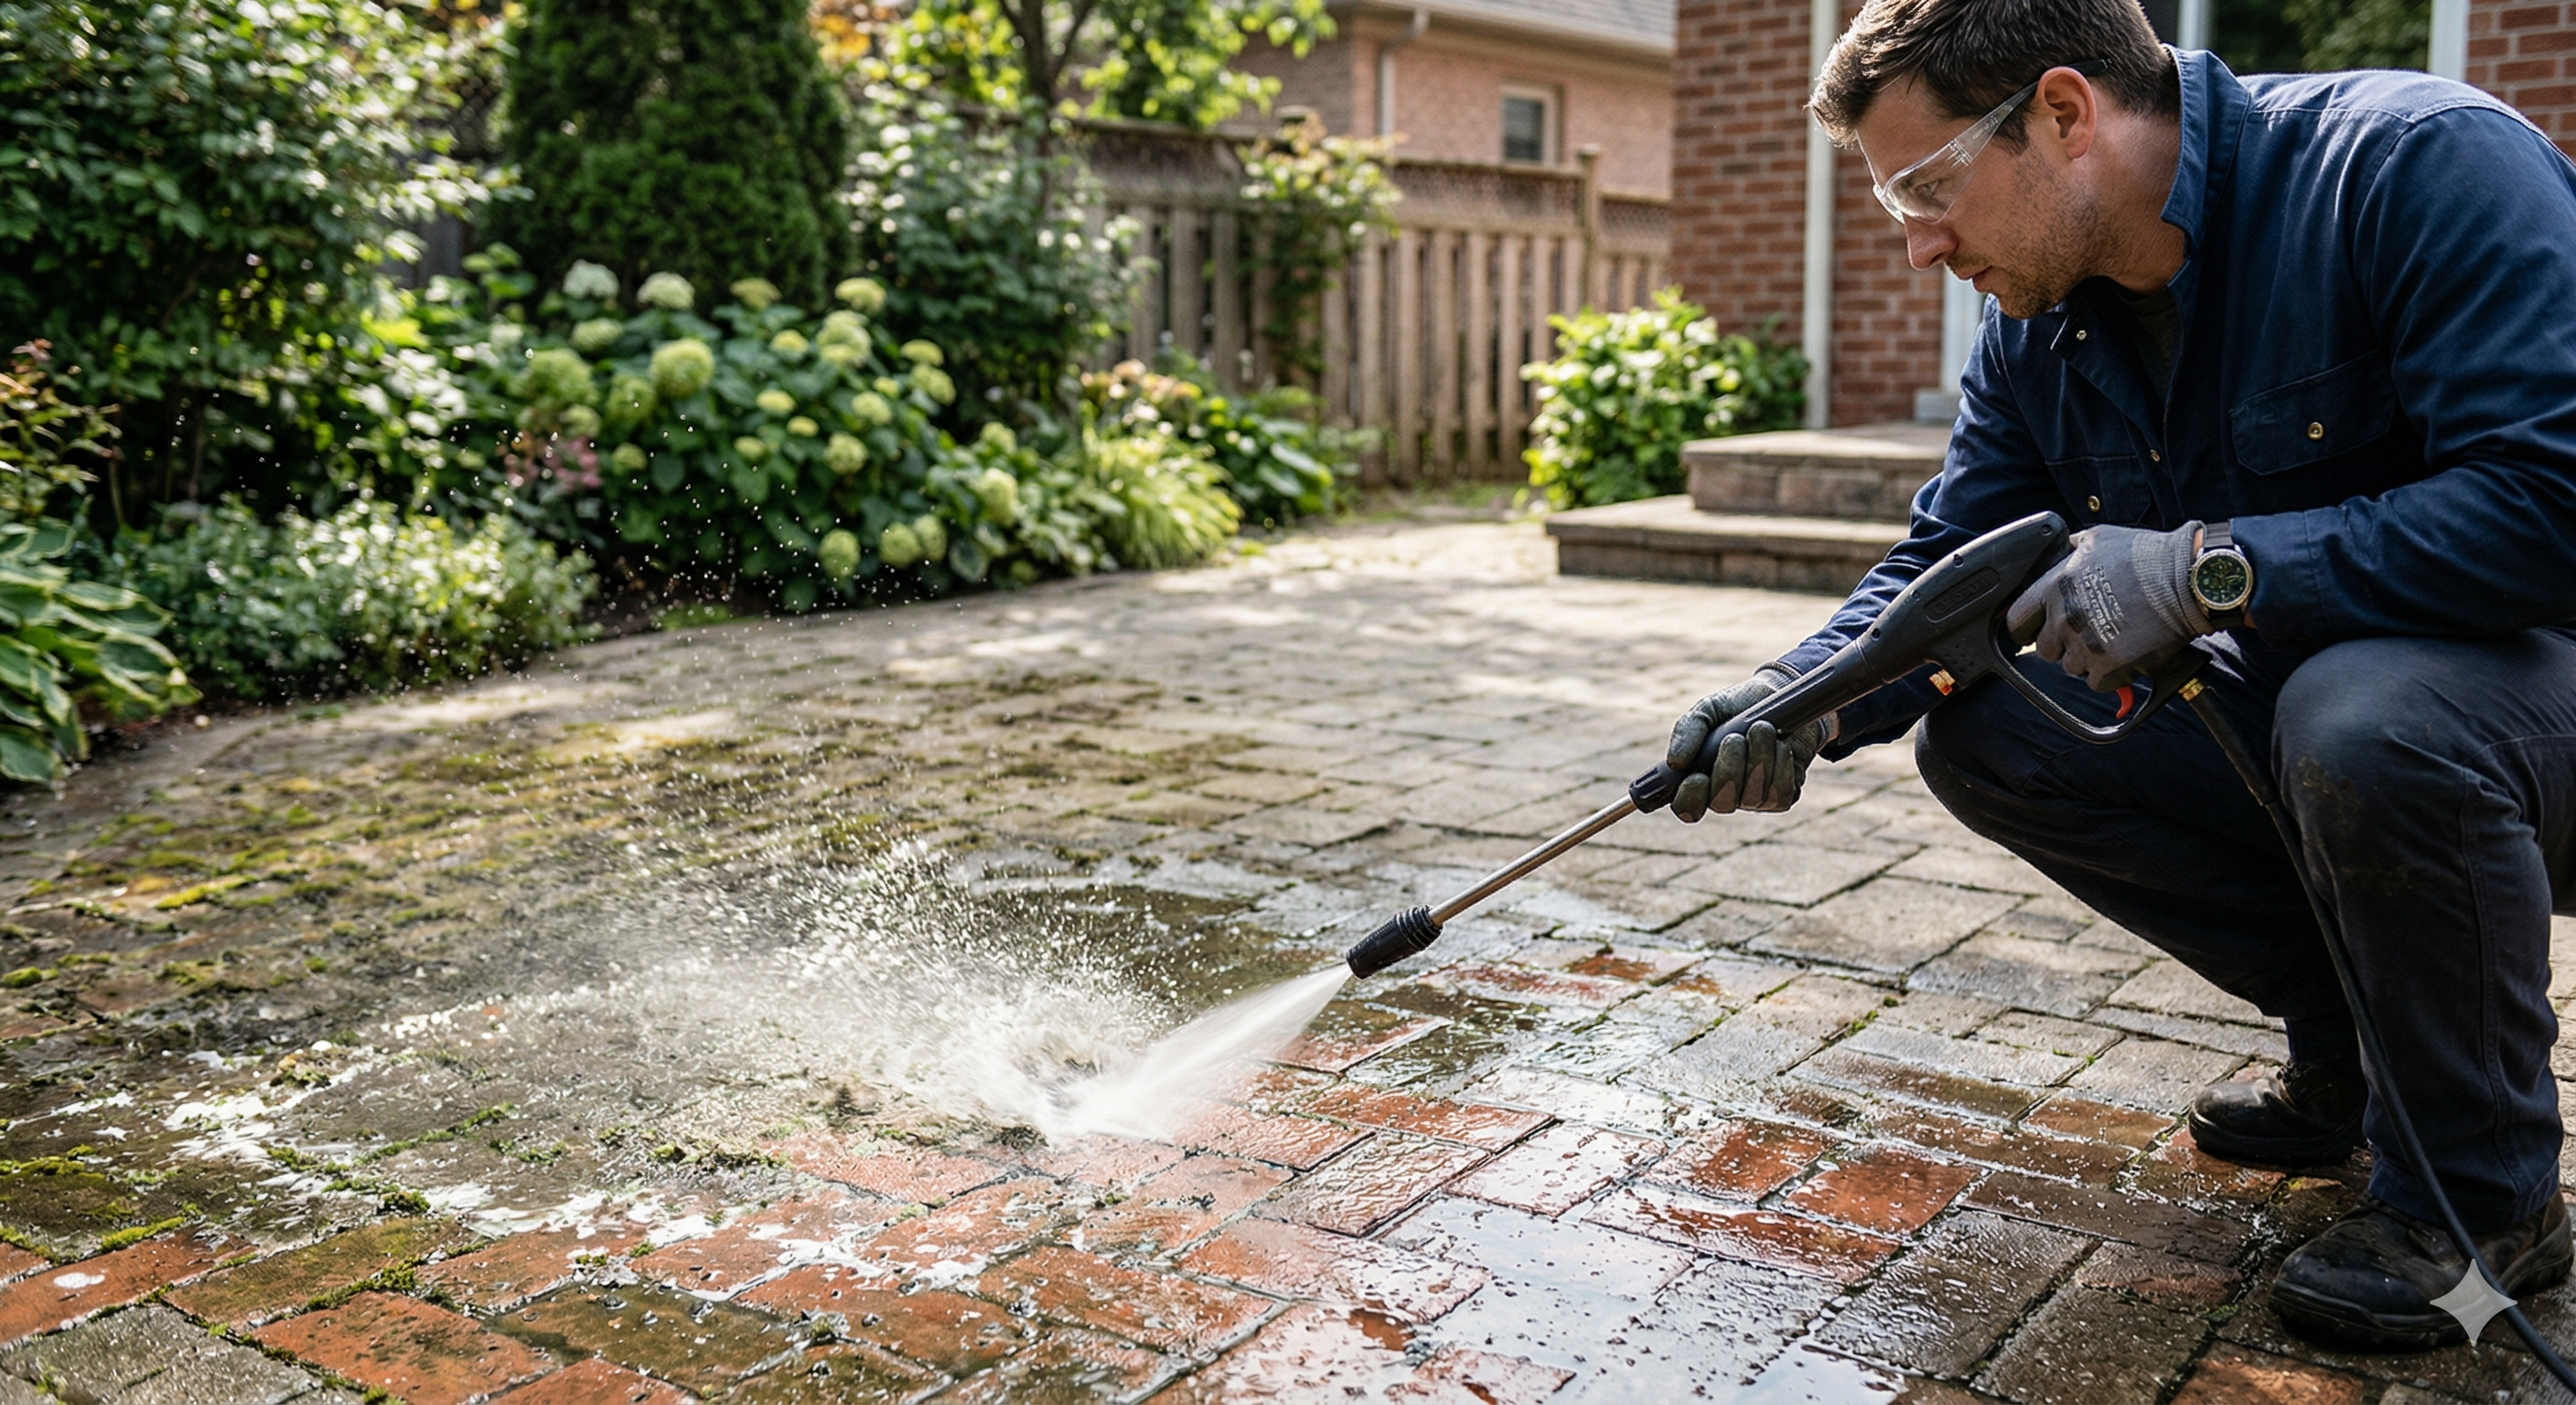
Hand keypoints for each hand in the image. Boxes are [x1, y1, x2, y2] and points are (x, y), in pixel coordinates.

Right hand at [1665, 667, 1828, 822]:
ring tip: (1763, 729)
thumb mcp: (1708, 709)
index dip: (1691, 800)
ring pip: (1753, 797)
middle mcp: (1726, 794)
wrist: (1781, 696)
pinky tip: (1781, 745)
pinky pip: (1779, 794)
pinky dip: (1780, 765)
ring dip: (1758, 759)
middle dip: (1729, 769)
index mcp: (1699, 777)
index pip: (1687, 808)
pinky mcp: (1784, 797)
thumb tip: (1674, 762)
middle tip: (1735, 737)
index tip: (1697, 777)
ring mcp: (1755, 799)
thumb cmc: (1738, 706)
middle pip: (1722, 803)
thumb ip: (1687, 730)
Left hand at [2005, 521, 2211, 691]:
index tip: (2037, 629)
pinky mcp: (2110, 667)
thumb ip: (2070, 551)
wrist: (2188, 580)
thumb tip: (2059, 553)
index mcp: (2056, 587)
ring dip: (2089, 658)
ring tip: (2115, 638)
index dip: (2027, 626)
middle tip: (2089, 632)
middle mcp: (2065, 618)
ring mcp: (2086, 645)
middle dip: (2063, 643)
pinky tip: (2127, 654)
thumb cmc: (2148, 556)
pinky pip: (2098, 682)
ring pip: (2072, 667)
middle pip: (2045, 649)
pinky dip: (2111, 675)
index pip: (2017, 619)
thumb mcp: (2098, 538)